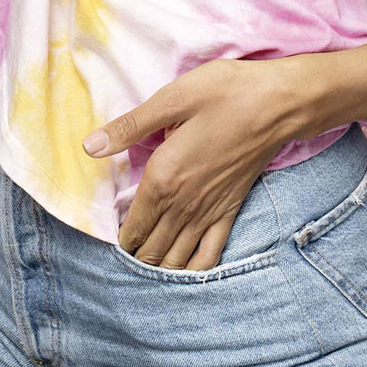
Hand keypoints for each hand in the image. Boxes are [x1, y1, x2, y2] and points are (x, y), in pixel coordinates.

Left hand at [82, 56, 314, 270]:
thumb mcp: (172, 98)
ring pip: (176, 261)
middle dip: (133, 260)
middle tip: (121, 257)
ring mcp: (209, 213)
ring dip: (158, 269)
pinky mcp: (230, 212)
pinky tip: (181, 273)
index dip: (117, 239)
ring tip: (144, 266)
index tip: (107, 239)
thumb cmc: (224, 94)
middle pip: (151, 252)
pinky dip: (192, 272)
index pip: (132, 227)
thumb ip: (130, 126)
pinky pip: (209, 257)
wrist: (278, 104)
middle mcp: (184, 205)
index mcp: (163, 178)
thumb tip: (88, 146)